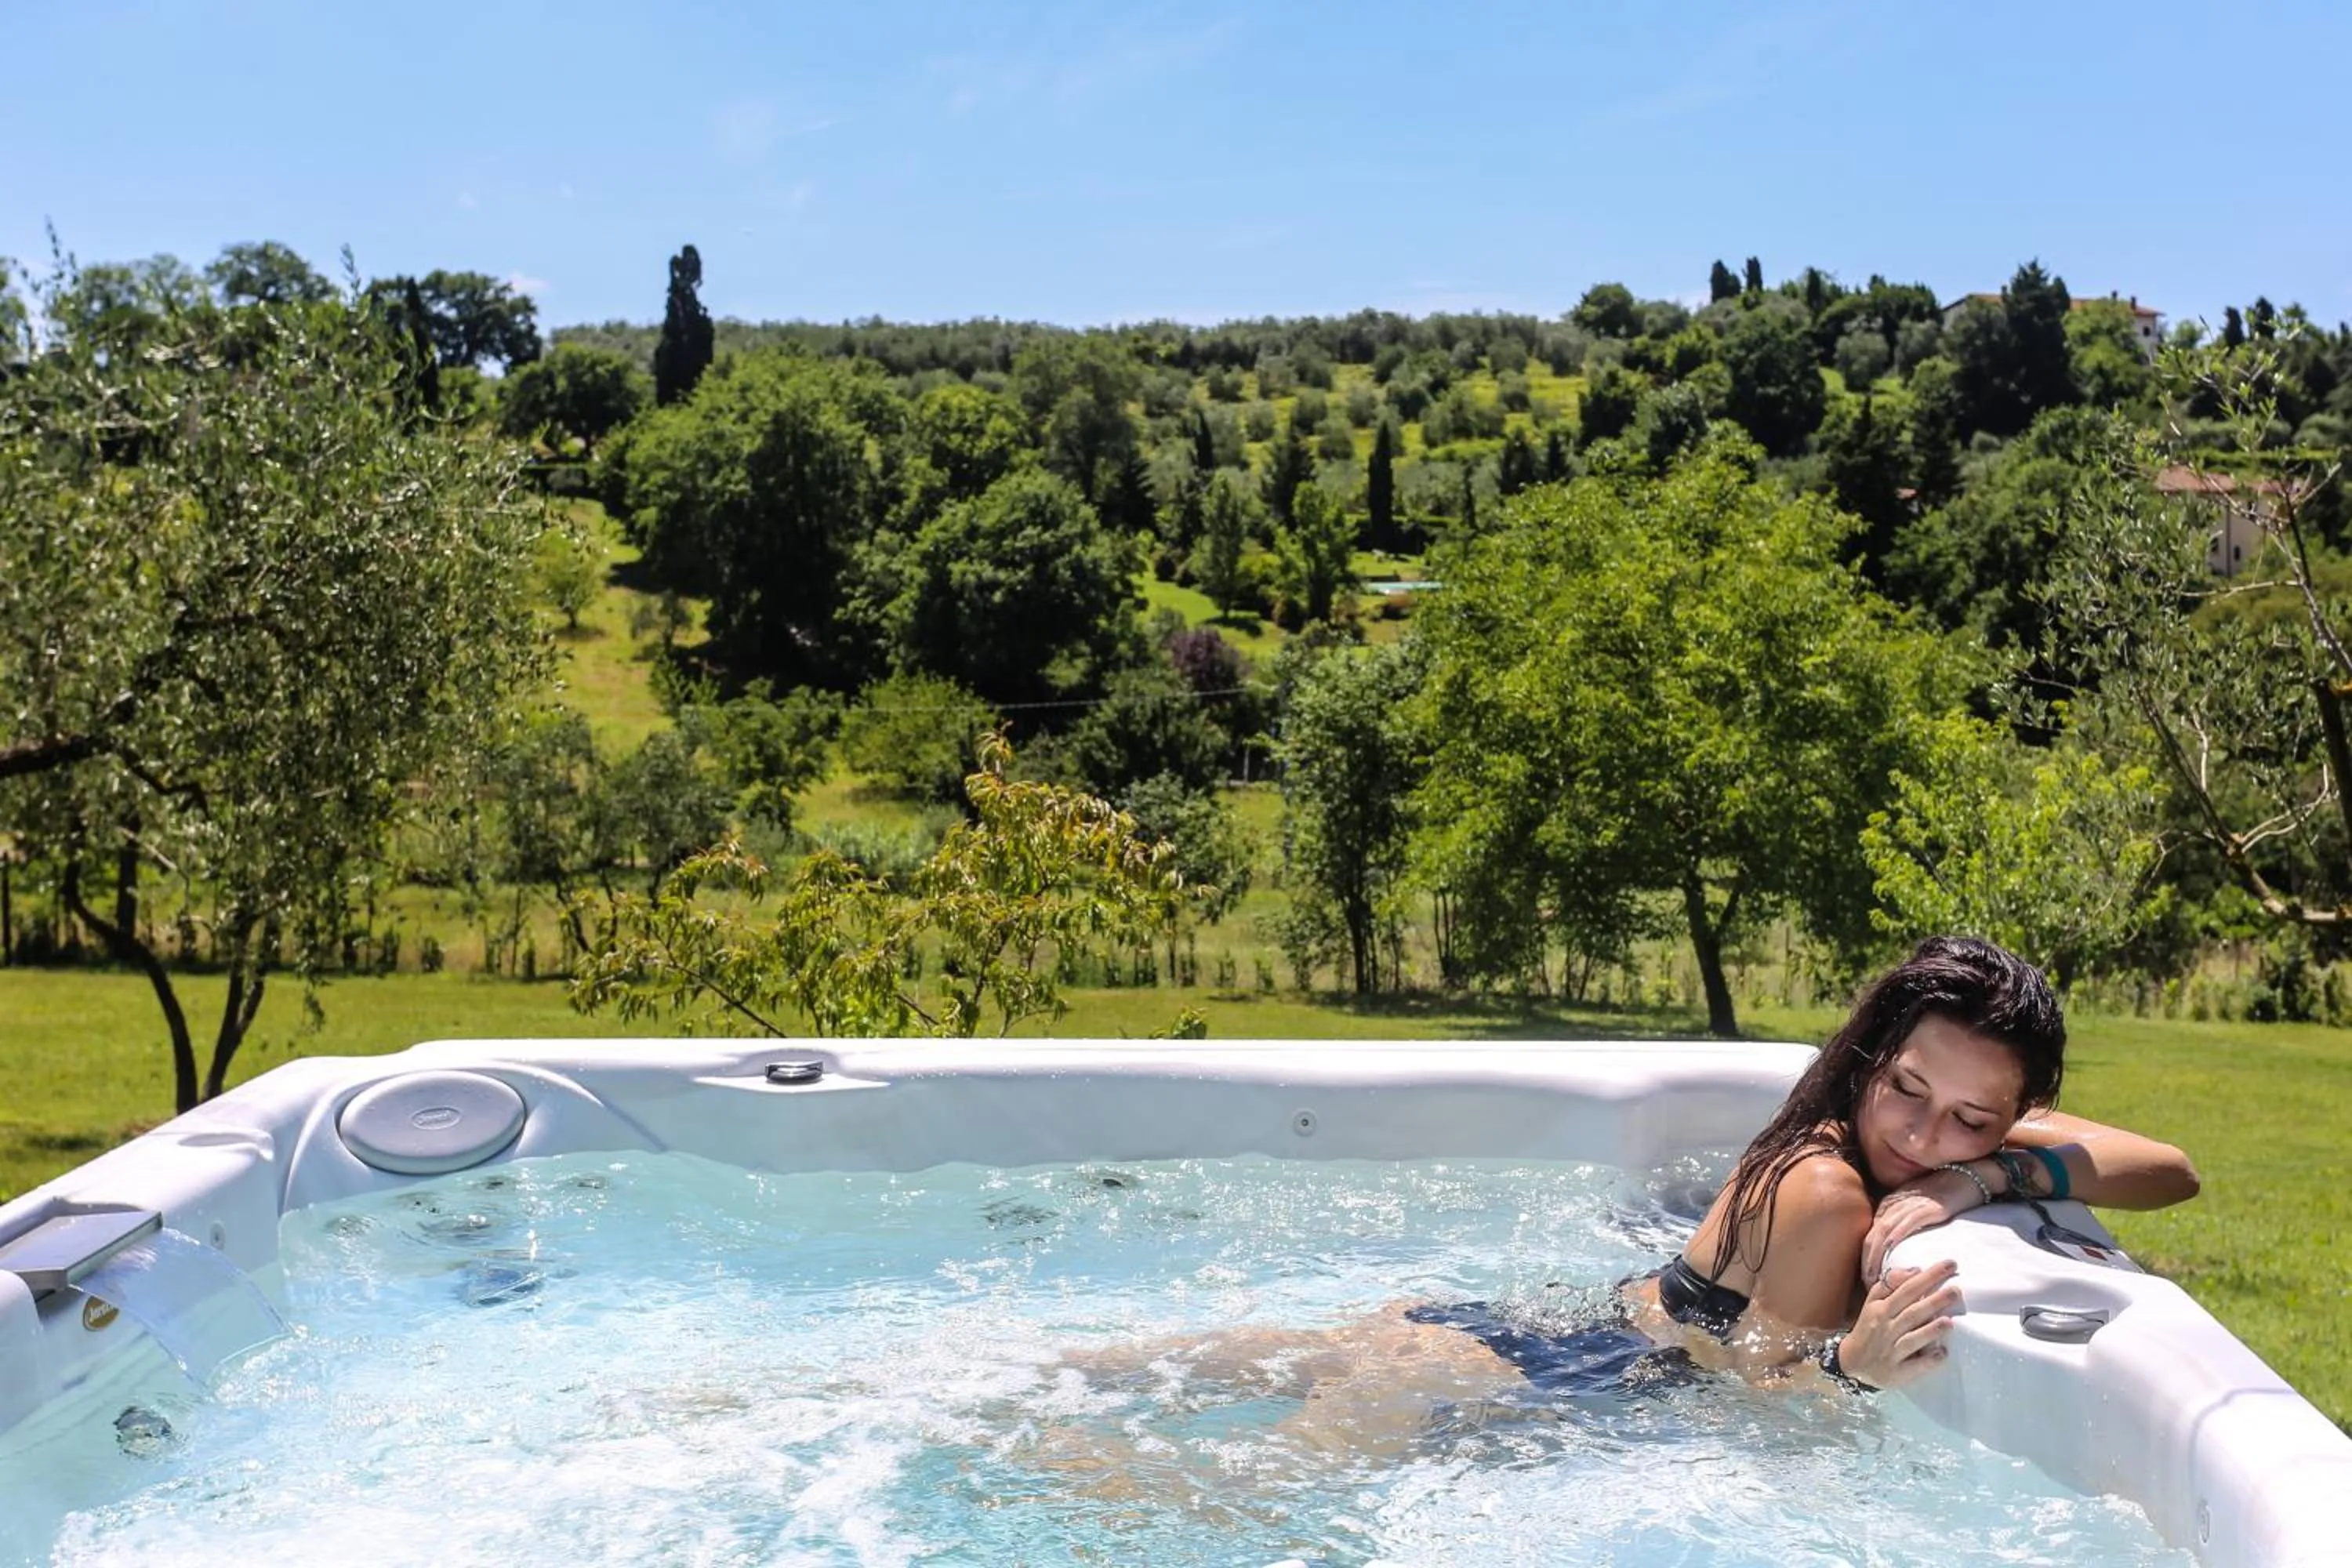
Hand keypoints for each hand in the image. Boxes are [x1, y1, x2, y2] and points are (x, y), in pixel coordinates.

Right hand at [1836, 1260, 1961, 1389]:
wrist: (1851, 1363)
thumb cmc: (1868, 1329)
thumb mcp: (1872, 1304)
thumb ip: (1889, 1286)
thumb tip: (1914, 1270)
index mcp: (1881, 1310)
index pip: (1907, 1290)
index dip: (1927, 1278)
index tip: (1949, 1265)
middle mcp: (1886, 1329)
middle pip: (1911, 1312)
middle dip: (1933, 1301)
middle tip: (1956, 1290)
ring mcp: (1891, 1351)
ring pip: (1912, 1339)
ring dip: (1930, 1330)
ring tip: (1950, 1321)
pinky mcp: (1896, 1372)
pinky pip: (1914, 1366)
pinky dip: (1928, 1361)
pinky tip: (1943, 1353)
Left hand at [1860, 1166, 1987, 1284]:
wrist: (1964, 1177)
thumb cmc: (1940, 1196)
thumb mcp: (1915, 1210)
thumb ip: (1902, 1225)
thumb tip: (1896, 1252)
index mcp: (1889, 1207)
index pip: (1870, 1236)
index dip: (1864, 1259)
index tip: (1864, 1279)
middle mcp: (1894, 1205)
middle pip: (1872, 1236)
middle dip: (1867, 1261)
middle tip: (1865, 1284)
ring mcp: (1909, 1205)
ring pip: (1885, 1231)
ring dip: (1877, 1255)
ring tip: (1875, 1277)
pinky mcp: (1927, 1207)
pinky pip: (1907, 1222)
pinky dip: (1896, 1236)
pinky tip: (1890, 1250)